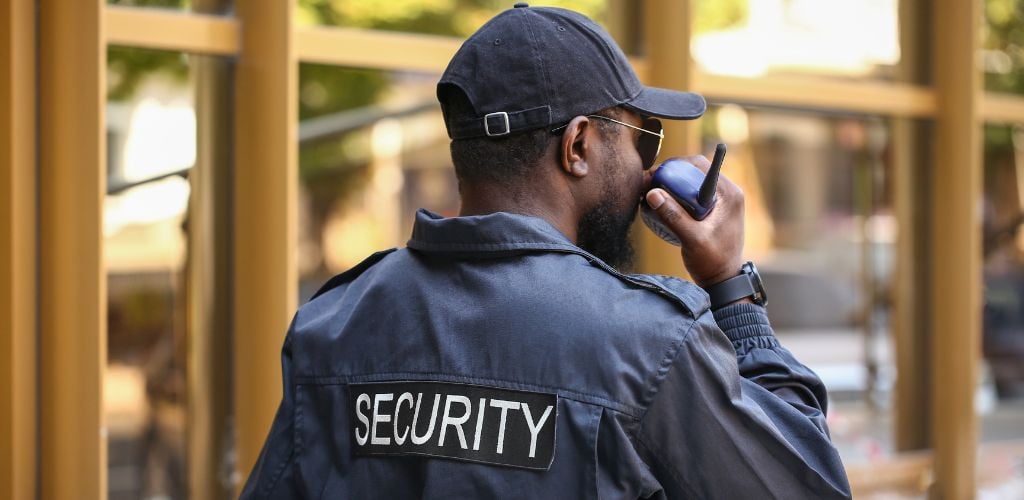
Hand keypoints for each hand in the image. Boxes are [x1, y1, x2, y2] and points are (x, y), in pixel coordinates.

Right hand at [644, 155, 744, 287]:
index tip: (654, 175)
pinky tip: (661, 203)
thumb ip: (673, 216)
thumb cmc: (713, 262)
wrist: (723, 280)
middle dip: (670, 174)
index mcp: (729, 193)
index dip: (675, 165)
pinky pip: (692, 193)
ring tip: (650, 192)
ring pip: (692, 180)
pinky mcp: (713, 208)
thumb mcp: (692, 239)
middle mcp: (727, 192)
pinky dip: (676, 194)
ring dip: (671, 183)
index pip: (701, 165)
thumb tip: (652, 193)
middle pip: (695, 170)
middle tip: (648, 184)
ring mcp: (721, 200)